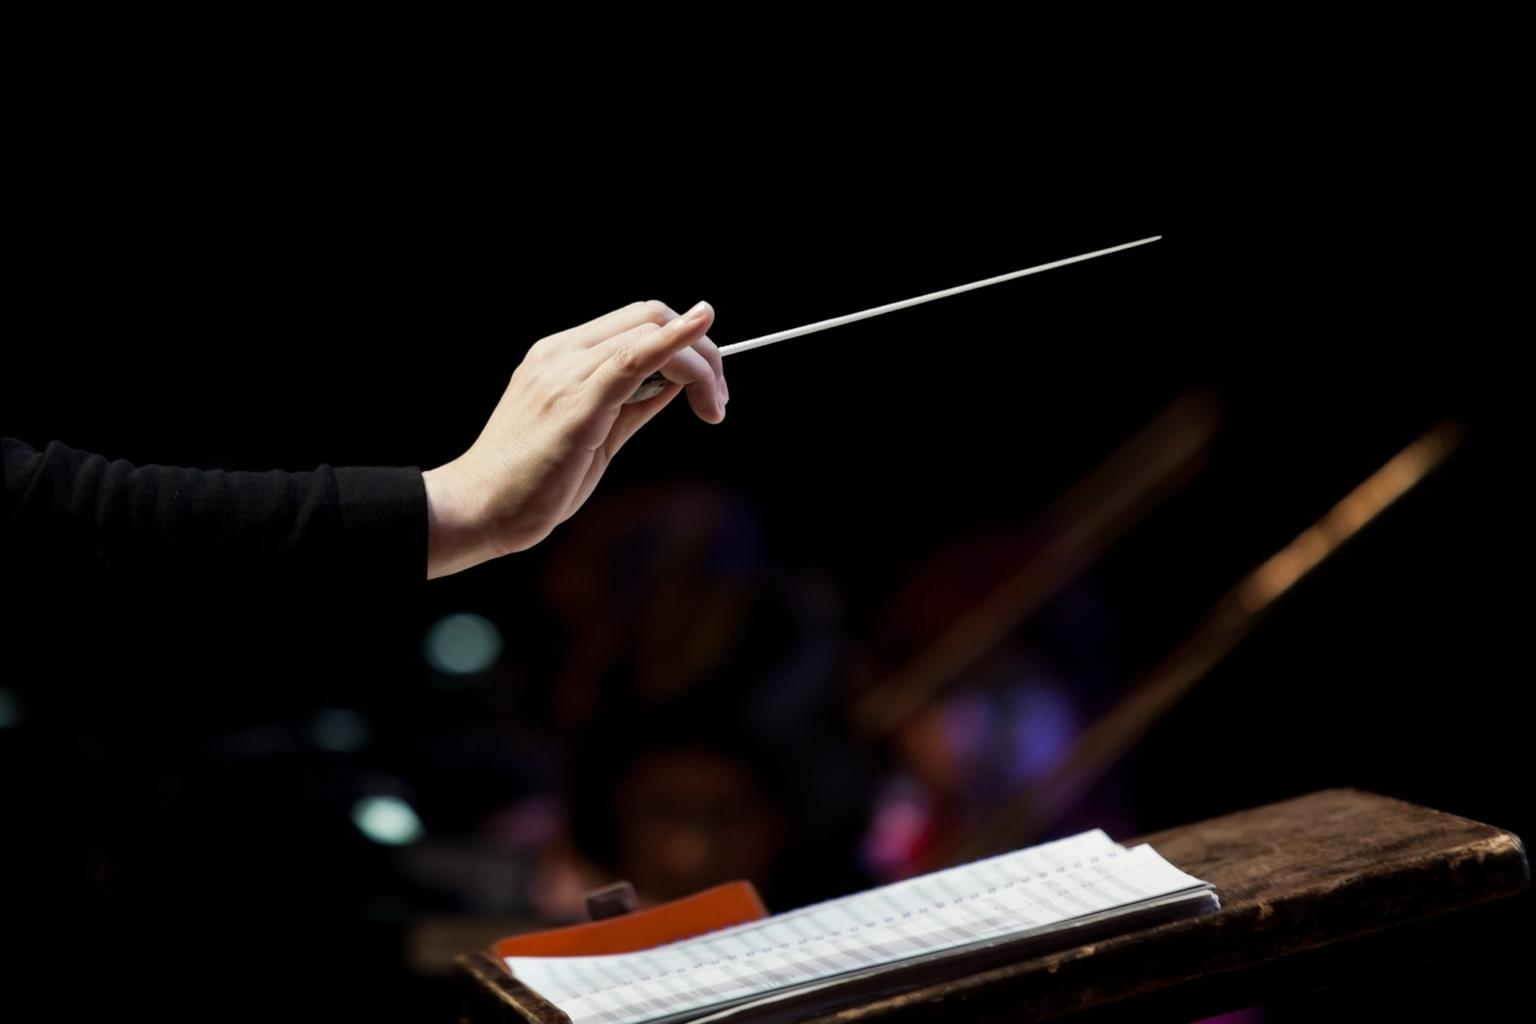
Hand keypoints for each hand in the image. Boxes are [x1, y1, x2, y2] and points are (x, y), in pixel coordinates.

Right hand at [421, 299, 726, 578]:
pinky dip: (672, 341)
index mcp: (561, 355)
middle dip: (702, 351)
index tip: (710, 389)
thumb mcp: (595, 435)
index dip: (685, 342)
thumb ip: (633, 403)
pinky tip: (700, 328)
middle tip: (719, 402)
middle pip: (650, 316)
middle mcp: (561, 353)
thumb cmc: (532, 481)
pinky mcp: (574, 403)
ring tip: (715, 409)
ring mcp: (565, 373)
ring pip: (649, 333)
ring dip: (700, 365)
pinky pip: (632, 358)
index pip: (637, 322)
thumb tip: (676, 383)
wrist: (479, 509)